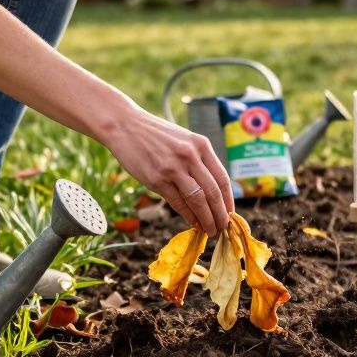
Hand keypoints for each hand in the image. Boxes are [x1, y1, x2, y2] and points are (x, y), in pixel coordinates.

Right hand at [102, 108, 234, 236]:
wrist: (125, 126)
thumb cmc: (156, 135)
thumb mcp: (185, 140)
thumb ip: (199, 160)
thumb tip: (214, 191)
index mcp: (201, 145)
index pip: (222, 178)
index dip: (229, 200)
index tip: (231, 214)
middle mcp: (190, 156)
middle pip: (213, 192)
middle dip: (220, 215)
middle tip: (222, 228)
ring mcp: (173, 168)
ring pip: (198, 200)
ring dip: (206, 219)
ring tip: (210, 230)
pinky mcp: (156, 179)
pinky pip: (178, 202)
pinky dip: (188, 216)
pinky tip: (192, 222)